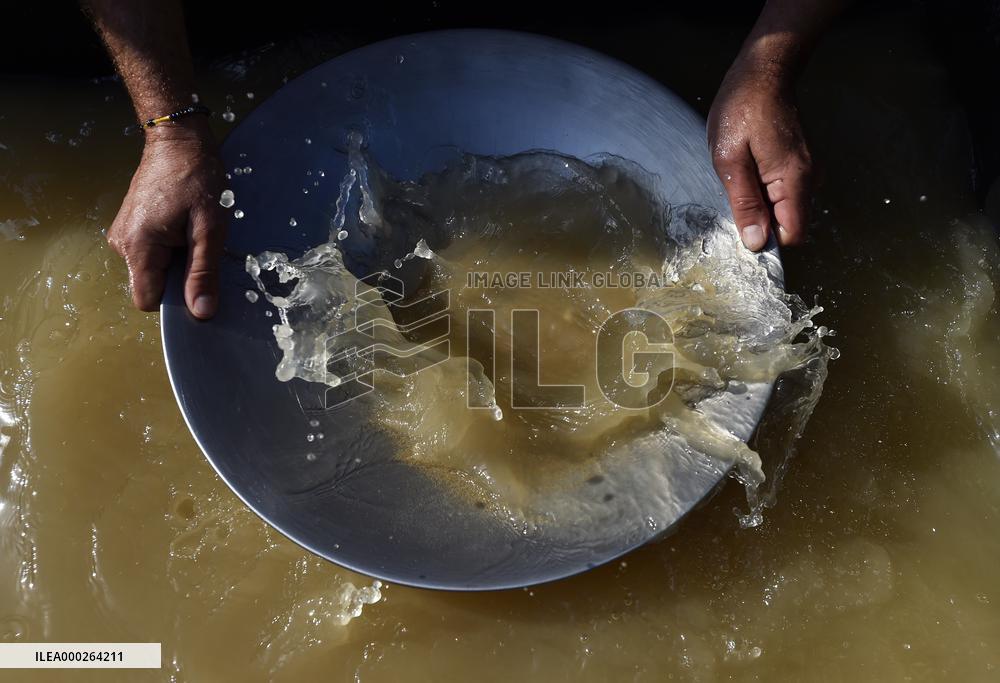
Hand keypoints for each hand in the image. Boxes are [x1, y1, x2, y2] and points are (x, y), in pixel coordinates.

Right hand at [107, 119, 228, 317]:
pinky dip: (172, 249)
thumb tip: (202, 312)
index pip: (148, 300)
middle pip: (152, 286)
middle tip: (200, 247)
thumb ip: (203, 273)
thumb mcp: (209, 229)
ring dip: (178, 260)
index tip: (199, 285)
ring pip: (154, 270)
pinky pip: (152, 254)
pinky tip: (184, 226)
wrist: (178, 140)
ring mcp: (124, 234)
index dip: (176, 301)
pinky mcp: (131, 227)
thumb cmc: (197, 178)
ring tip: (193, 232)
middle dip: (180, 277)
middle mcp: (122, 244)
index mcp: (138, 247)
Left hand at [707, 59, 812, 250]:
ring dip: (759, 203)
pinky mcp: (800, 165)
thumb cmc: (742, 108)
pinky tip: (747, 169)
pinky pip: (783, 193)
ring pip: (784, 209)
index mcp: (794, 180)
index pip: (792, 234)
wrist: (764, 72)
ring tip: (739, 175)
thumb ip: (745, 203)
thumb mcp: (730, 159)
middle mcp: (810, 179)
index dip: (766, 240)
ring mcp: (807, 172)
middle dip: (760, 221)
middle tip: (733, 193)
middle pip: (788, 224)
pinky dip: (763, 190)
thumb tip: (757, 243)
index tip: (740, 227)